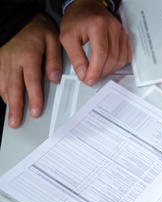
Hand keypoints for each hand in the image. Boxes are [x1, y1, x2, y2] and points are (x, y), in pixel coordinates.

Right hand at [0, 13, 61, 127]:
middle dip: (15, 107)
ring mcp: (3, 61)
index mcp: (29, 57)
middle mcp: (14, 61)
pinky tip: (4, 99)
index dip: (33, 98)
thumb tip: (54, 79)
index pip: (31, 82)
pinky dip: (0, 90)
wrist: (19, 17)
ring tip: (11, 116)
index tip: (35, 112)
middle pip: (13, 88)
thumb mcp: (53, 39)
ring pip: (2, 85)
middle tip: (16, 122)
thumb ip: (54, 60)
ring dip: (7, 102)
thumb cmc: (37, 28)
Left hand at [60, 0, 131, 85]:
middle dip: (101, 72)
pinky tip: (107, 66)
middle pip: (112, 58)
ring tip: (97, 72)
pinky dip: (117, 65)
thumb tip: (83, 74)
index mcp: (98, 25)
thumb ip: (75, 57)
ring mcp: (122, 32)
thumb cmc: (76, 19)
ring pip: (121, 59)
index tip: (89, 80)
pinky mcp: (125, 37)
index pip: (101, 53)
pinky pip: (126, 56)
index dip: (96, 70)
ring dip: (109, 70)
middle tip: (90, 78)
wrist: (86, 6)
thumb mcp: (68, 37)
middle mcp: (113, 27)